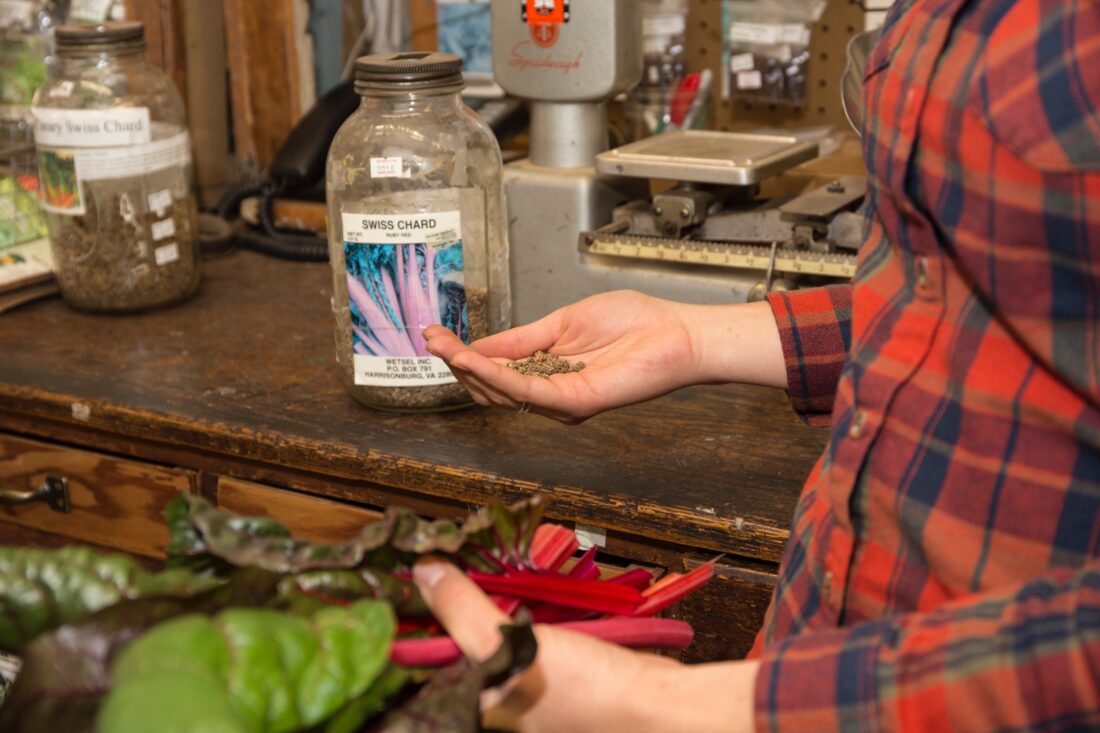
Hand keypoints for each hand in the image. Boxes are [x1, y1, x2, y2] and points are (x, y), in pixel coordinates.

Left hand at [412, 558, 758, 732]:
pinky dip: (505, 609)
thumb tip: (424, 571)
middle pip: (445, 652)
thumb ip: (463, 610)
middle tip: (421, 567)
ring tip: (451, 567)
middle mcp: (486, 706)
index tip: (383, 589)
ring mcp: (514, 689)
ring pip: (478, 639)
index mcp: (469, 713)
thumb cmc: (584, 699)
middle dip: (436, 611)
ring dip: (471, 604)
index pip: (415, 672)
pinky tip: (498, 585)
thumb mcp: (510, 647)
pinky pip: (511, 635)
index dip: (400, 631)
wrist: (654, 706)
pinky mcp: (542, 672)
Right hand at [425, 290, 782, 423]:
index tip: (432, 334)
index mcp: (547, 372)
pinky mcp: (575, 403)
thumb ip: (521, 338)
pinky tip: (473, 360)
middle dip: (458, 364)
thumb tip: (479, 346)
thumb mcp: (563, 322)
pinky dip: (496, 376)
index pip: (495, 371)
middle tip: (431, 339)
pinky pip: (527, 392)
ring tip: (443, 346)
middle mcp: (551, 394)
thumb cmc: (632, 324)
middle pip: (491, 388)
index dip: (463, 355)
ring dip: (469, 369)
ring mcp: (562, 402)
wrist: (676, 332)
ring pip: (502, 393)